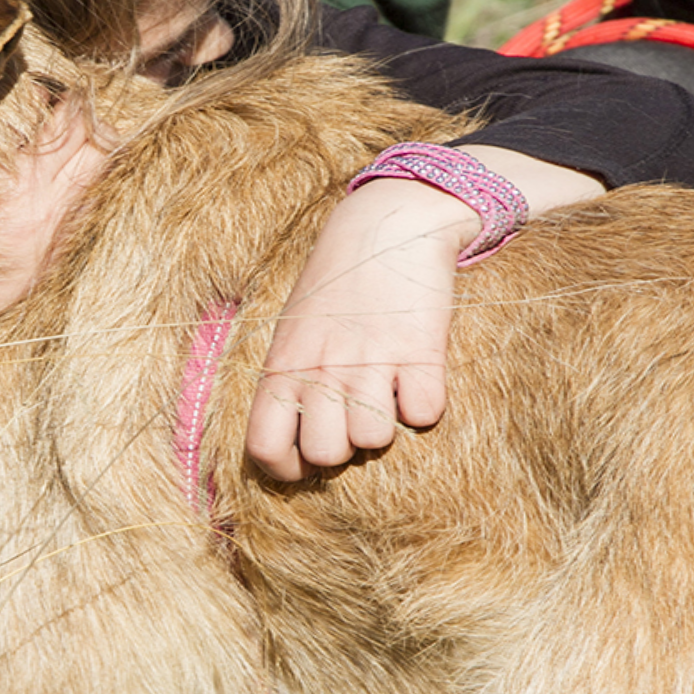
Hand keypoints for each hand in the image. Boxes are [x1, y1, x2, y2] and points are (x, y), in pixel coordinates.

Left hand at [245, 146, 604, 480]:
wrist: (387, 224)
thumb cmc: (337, 284)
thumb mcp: (293, 331)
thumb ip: (288, 383)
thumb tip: (290, 443)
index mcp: (283, 365)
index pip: (265, 448)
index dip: (286, 468)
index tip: (306, 463)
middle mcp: (321, 367)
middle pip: (326, 453)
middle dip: (345, 448)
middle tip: (355, 416)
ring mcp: (370, 360)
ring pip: (374, 440)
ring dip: (387, 426)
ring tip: (388, 393)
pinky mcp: (420, 350)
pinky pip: (425, 414)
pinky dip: (427, 403)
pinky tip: (418, 376)